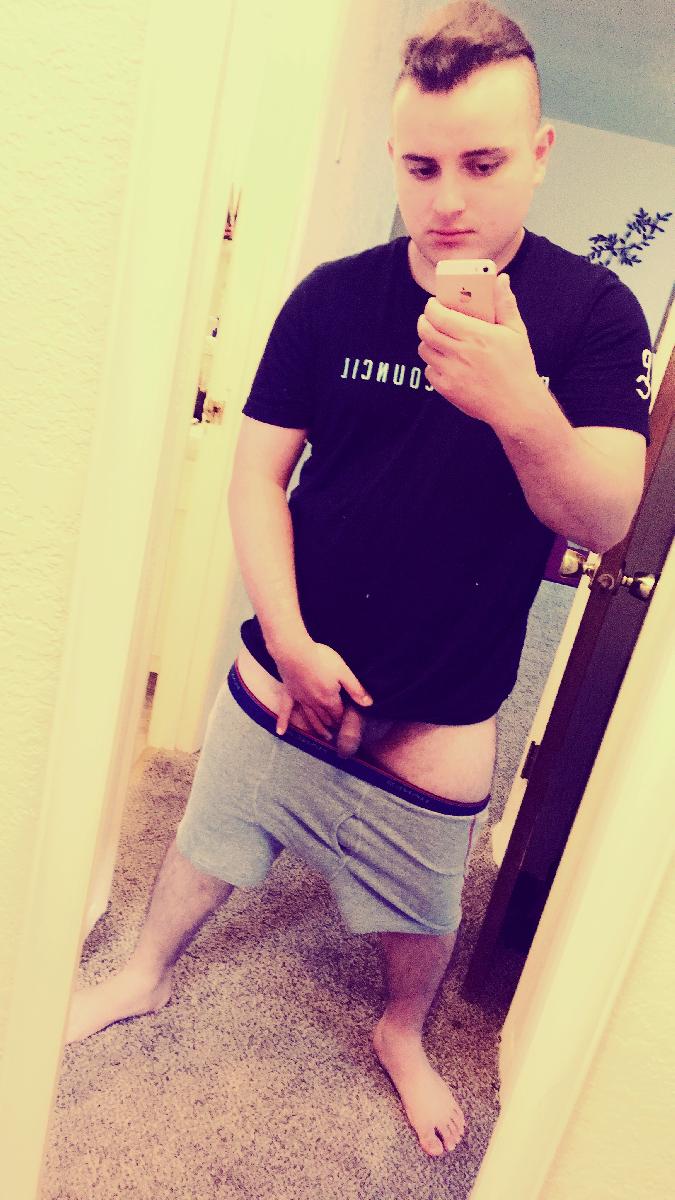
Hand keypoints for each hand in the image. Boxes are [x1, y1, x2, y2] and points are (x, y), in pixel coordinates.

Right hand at [274, 639, 372, 743]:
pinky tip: (281, 732)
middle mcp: (315, 704)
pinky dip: (283, 722)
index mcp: (329, 699)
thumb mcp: (343, 672)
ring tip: (324, 736)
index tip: (348, 723)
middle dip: (333, 724)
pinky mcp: (289, 693)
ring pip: (311, 718)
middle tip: (338, 730)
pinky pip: (286, 710)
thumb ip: (355, 689)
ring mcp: (301, 699)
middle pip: (326, 718)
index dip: (344, 719)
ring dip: (318, 728)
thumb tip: (368, 703)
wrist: (295, 652)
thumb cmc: (321, 659)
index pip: (338, 714)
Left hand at [417, 273, 540, 433]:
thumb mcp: (516, 332)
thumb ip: (505, 304)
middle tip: (431, 318)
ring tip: (438, 339)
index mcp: (475, 334)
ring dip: (428, 342)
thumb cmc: (518, 367)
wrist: (517, 406)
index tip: (434, 303)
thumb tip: (501, 280)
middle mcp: (459, 352)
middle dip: (424, 321)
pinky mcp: (447, 389)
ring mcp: (451, 372)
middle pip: (425, 331)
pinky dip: (433, 364)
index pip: (438, 314)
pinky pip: (429, 371)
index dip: (431, 306)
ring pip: (425, 350)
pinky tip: (445, 361)